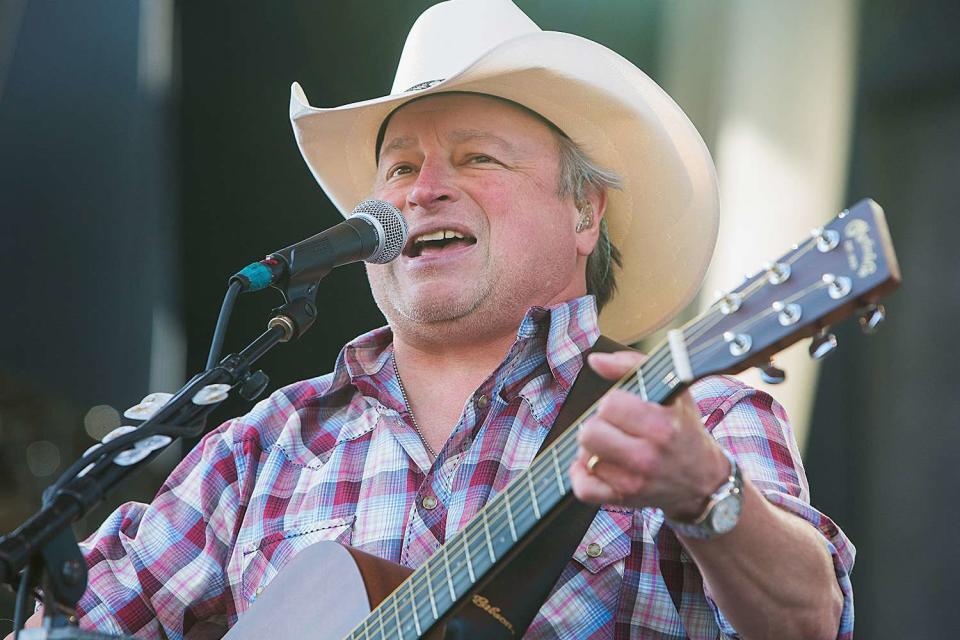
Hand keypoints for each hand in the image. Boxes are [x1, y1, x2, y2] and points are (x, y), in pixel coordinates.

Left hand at [569, 350, 729, 519]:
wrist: (703, 480)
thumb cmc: (683, 429)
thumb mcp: (671, 390)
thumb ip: (632, 365)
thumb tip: (595, 360)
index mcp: (662, 426)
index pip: (609, 405)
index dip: (612, 402)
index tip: (624, 407)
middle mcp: (648, 456)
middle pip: (590, 433)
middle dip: (598, 425)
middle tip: (613, 427)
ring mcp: (634, 482)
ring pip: (584, 457)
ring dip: (592, 448)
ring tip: (611, 445)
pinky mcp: (622, 500)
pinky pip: (583, 488)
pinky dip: (582, 475)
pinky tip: (594, 464)